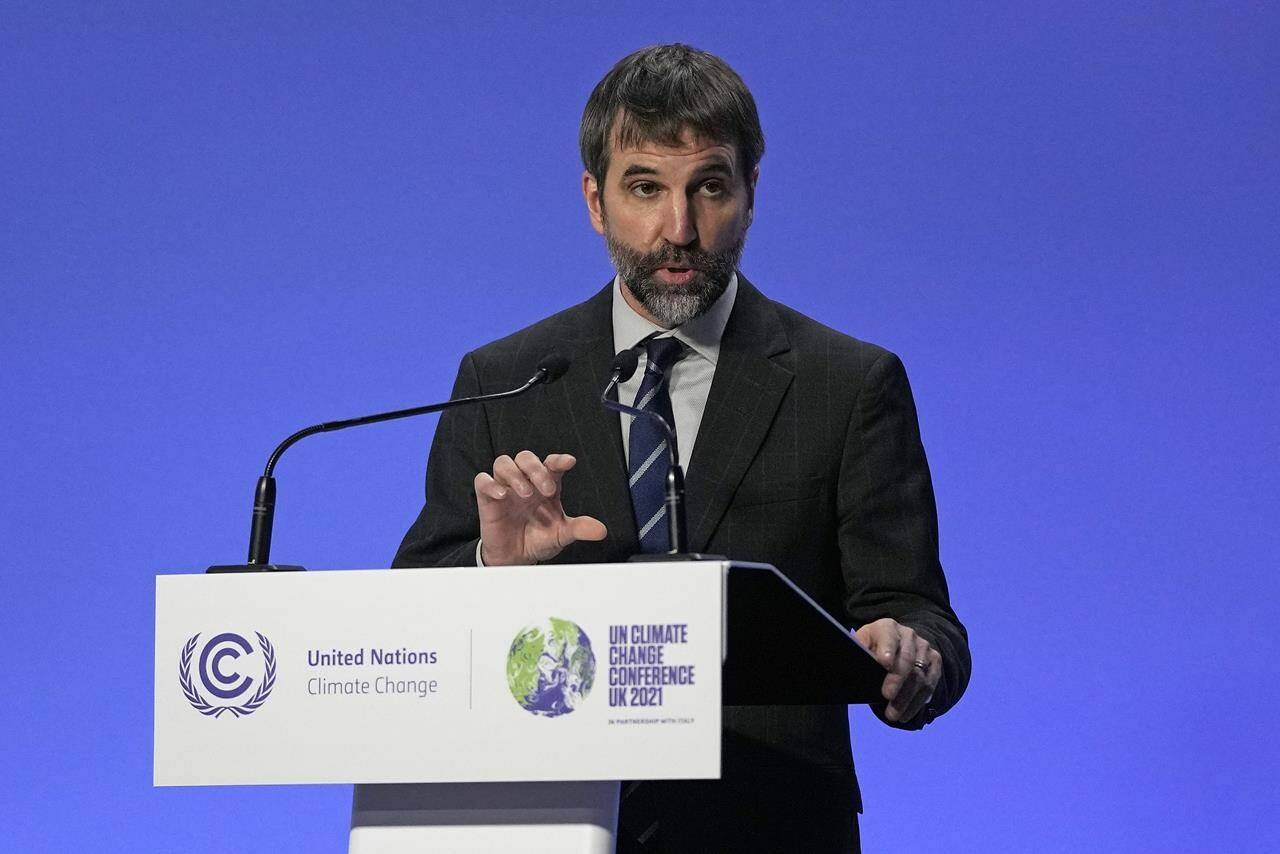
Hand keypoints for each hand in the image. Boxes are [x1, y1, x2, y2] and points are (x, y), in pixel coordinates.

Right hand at [474, 451, 606, 565]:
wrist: (516, 557)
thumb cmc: (538, 538)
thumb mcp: (562, 534)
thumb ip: (579, 529)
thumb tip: (601, 530)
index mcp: (546, 485)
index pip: (551, 463)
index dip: (559, 459)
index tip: (569, 462)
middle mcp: (525, 482)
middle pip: (526, 457)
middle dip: (536, 468)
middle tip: (546, 488)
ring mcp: (505, 487)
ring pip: (503, 462)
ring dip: (515, 474)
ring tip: (525, 493)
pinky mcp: (487, 498)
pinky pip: (482, 480)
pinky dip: (490, 484)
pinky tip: (502, 495)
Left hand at [854, 618, 941, 723]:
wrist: (897, 644)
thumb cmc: (872, 648)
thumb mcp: (862, 645)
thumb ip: (859, 652)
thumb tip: (855, 665)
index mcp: (887, 627)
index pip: (888, 637)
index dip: (887, 649)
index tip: (884, 663)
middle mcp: (908, 635)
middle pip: (907, 658)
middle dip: (897, 679)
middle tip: (887, 696)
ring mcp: (924, 648)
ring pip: (920, 675)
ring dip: (906, 698)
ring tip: (893, 715)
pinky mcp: (935, 662)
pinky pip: (930, 684)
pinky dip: (917, 702)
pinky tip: (905, 715)